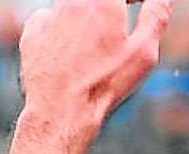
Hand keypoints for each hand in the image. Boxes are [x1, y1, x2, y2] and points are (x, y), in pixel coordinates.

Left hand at [19, 0, 172, 124]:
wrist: (61, 108)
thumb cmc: (104, 83)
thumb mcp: (142, 52)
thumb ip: (156, 16)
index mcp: (102, 1)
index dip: (133, 0)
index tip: (139, 5)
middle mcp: (73, 0)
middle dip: (111, 6)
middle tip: (122, 18)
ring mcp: (49, 14)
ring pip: (74, 5)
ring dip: (88, 16)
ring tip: (97, 45)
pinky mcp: (33, 30)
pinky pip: (52, 20)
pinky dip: (65, 31)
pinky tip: (74, 55)